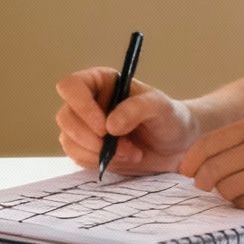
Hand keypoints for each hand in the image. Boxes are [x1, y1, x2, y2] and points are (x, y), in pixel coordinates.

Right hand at [54, 67, 197, 174]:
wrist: (177, 147)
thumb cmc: (170, 118)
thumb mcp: (161, 107)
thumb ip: (138, 109)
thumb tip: (110, 125)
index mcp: (101, 82)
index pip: (71, 86)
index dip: (81, 107)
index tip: (105, 127)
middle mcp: (88, 102)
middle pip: (65, 117)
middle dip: (93, 138)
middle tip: (125, 147)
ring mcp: (85, 126)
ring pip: (69, 140)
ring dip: (99, 152)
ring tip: (132, 152)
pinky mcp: (87, 148)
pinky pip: (78, 157)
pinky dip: (100, 162)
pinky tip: (124, 158)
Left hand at [177, 113, 243, 211]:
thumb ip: (242, 141)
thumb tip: (200, 161)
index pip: (209, 143)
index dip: (192, 160)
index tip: (185, 171)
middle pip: (212, 168)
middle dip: (203, 181)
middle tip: (203, 186)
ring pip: (225, 189)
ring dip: (227, 193)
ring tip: (243, 189)